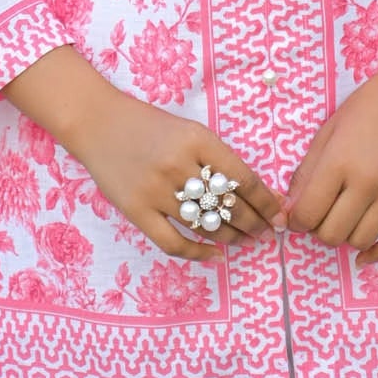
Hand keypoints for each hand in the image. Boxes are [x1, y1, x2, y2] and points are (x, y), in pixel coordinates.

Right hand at [5, 43, 284, 264]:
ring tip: (245, 241)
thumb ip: (217, 158)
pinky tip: (214, 255)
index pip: (243, 178)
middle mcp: (179, 165)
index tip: (279, 214)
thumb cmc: (149, 125)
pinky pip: (173, 242)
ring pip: (206, 225)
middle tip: (266, 231)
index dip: (266, 201)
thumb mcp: (189, 130)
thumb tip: (252, 192)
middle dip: (254, 223)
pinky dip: (197, 253)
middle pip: (228, 205)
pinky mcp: (136, 211)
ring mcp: (156, 190)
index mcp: (198, 139)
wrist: (98, 123)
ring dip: (231, 237)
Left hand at [283, 29, 377, 265]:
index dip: (295, 221)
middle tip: (320, 215)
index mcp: (339, 162)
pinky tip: (364, 255)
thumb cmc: (368, 106)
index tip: (296, 216)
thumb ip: (307, 171)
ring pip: (360, 241)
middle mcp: (367, 183)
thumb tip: (289, 209)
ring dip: (345, 237)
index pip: (307, 214)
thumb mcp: (328, 131)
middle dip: (318, 230)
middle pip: (331, 234)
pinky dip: (377, 254)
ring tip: (343, 220)